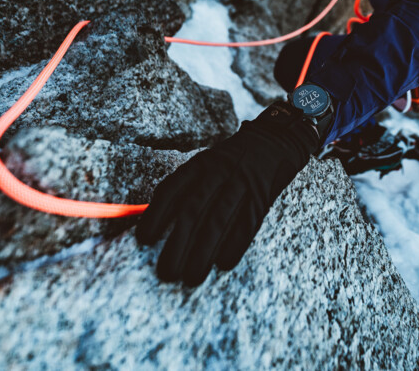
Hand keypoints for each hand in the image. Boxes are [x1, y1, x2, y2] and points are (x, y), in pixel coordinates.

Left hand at [135, 100, 318, 285]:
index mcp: (200, 164)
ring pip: (218, 222)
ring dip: (203, 253)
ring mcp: (241, 185)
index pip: (171, 189)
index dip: (155, 215)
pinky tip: (222, 265)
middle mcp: (218, 173)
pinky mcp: (261, 198)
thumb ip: (185, 188)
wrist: (274, 140)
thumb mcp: (207, 163)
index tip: (144, 240)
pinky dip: (234, 246)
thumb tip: (153, 219)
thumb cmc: (231, 160)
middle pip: (193, 211)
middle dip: (177, 245)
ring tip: (190, 278)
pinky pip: (246, 226)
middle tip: (165, 272)